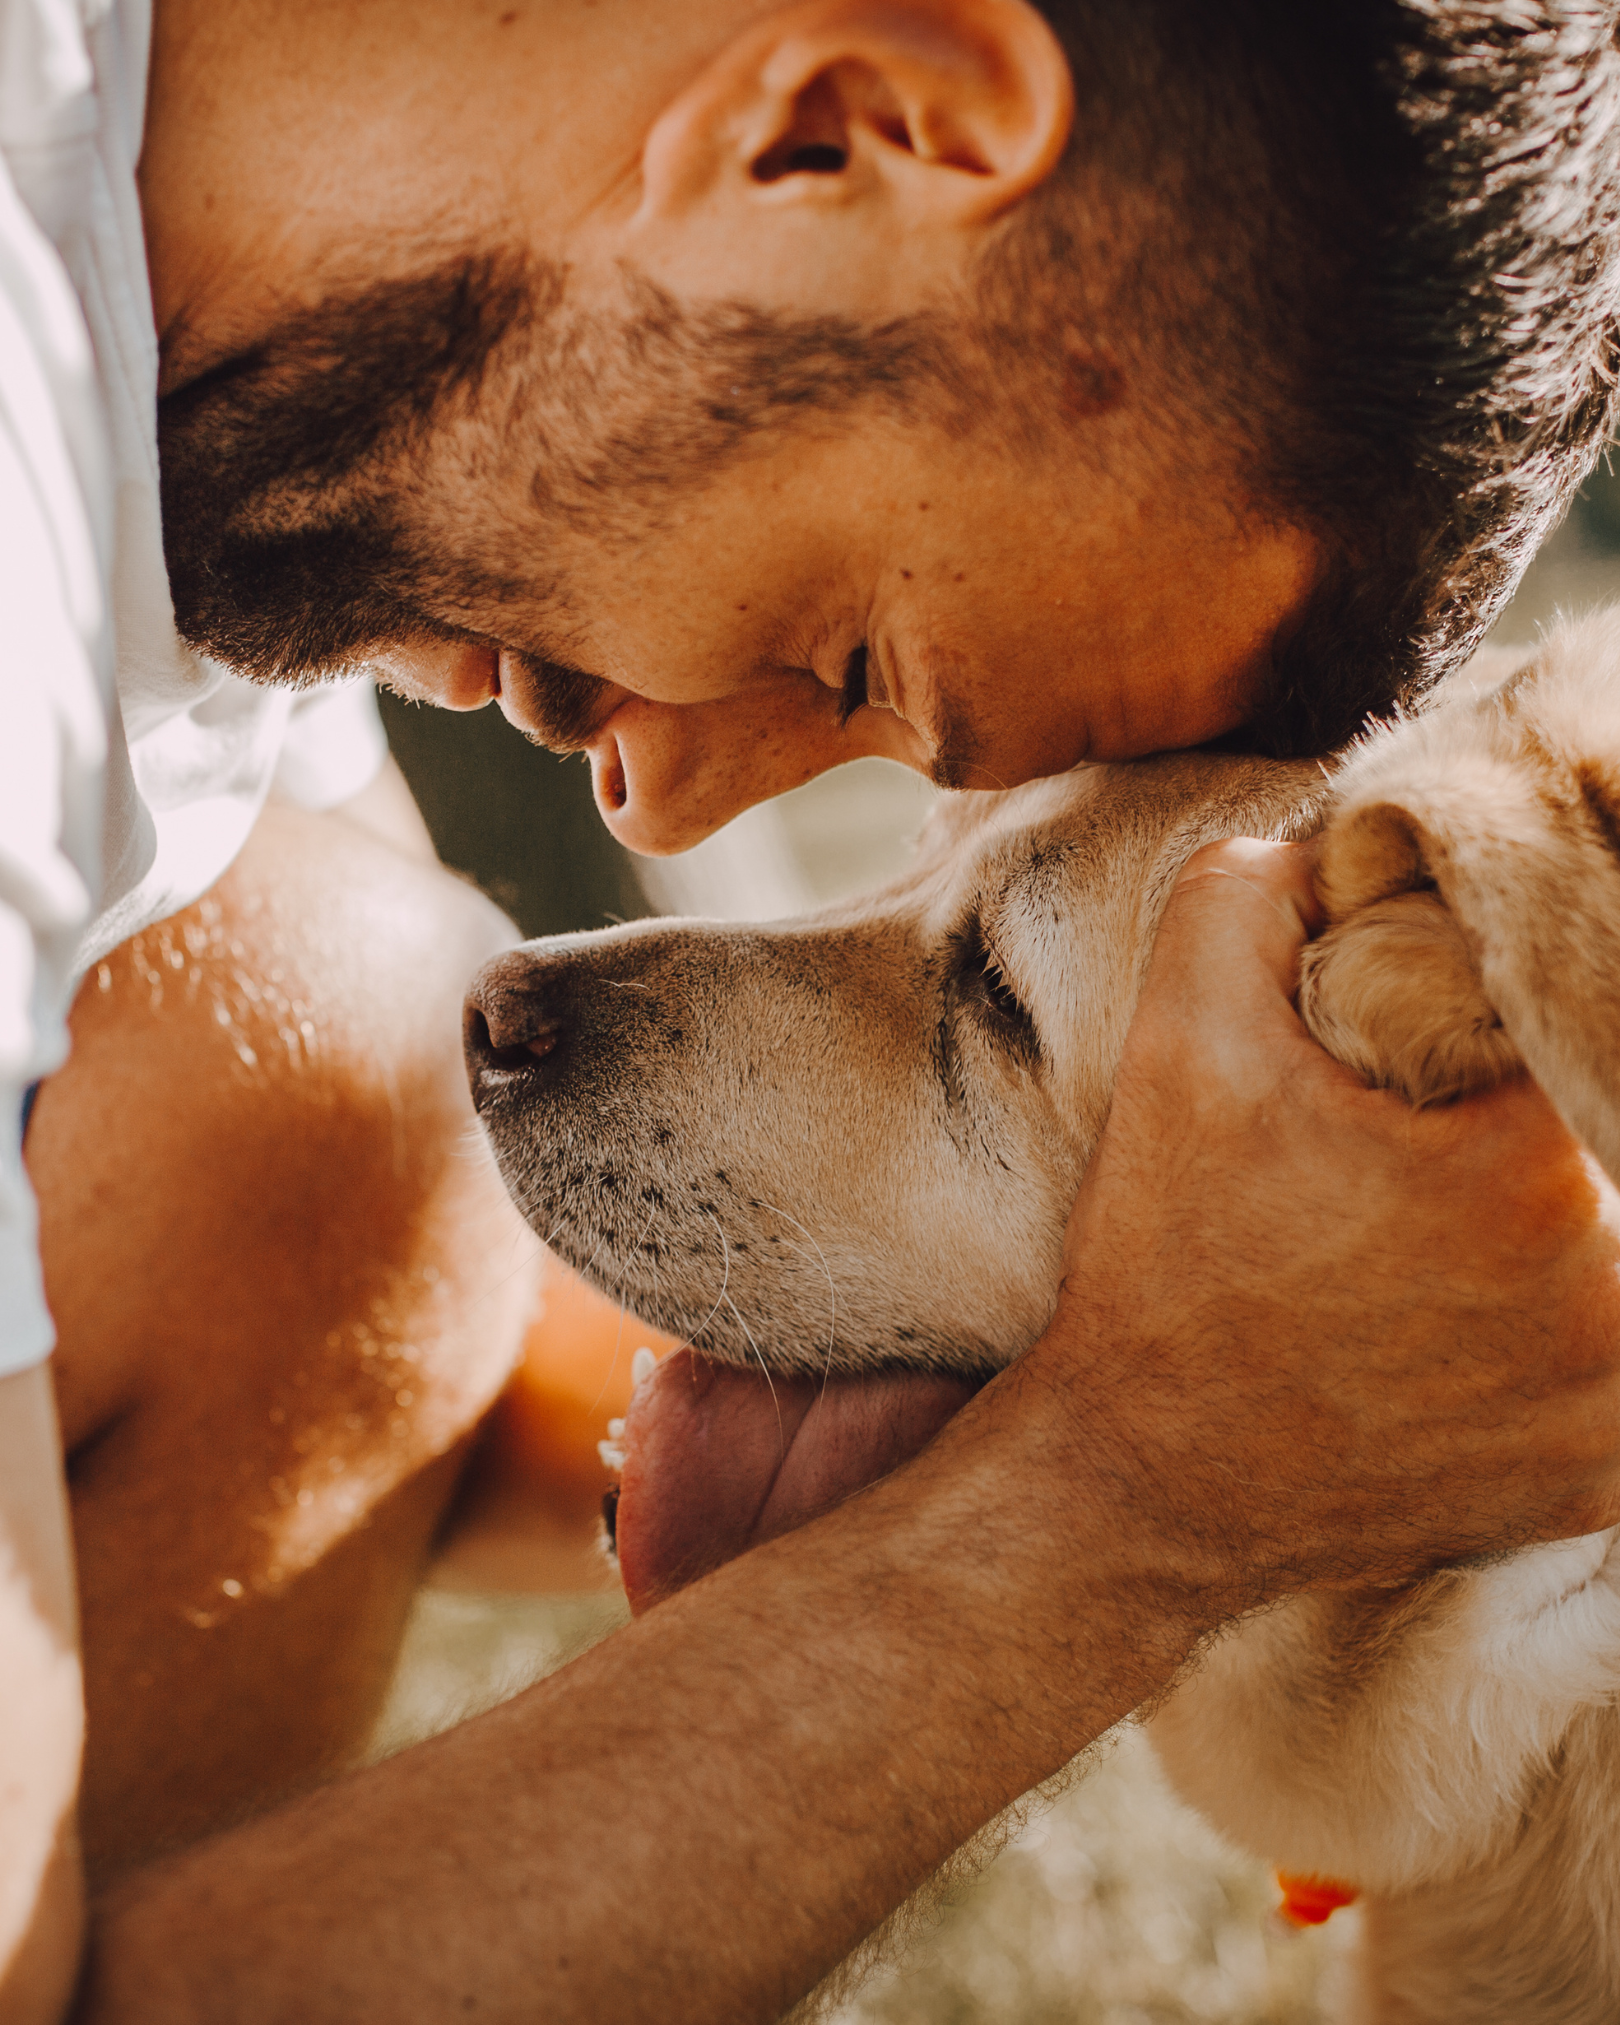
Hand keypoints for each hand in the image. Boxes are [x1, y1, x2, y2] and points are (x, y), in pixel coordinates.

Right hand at [1043, 836, 1619, 1606]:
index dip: (1539, 991)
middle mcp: (1609, 1299)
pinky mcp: (1605, 1479)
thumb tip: (1342, 847)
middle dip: (1561, 1093)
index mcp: (1529, 1170)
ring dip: (1578, 1203)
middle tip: (1452, 1123)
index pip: (1591, 1015)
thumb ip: (1251, 893)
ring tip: (1454, 1215)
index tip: (1473, 1025)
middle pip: (1611, 1126)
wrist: (1147, 1478)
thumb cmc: (1168, 1261)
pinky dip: (1577, 1314)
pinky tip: (1486, 1299)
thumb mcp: (1178, 1041)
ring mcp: (1616, 1409)